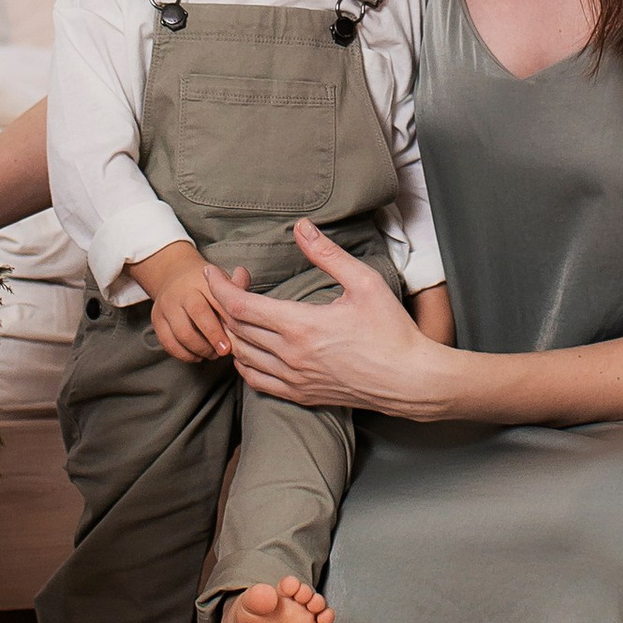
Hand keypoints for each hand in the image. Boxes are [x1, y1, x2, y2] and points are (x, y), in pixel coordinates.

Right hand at [136, 243, 232, 364]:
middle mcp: (181, 292)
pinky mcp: (157, 321)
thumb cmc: (205, 285)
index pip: (216, 299)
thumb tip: (246, 287)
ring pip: (181, 333)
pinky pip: (168, 343)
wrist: (174, 277)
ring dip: (200, 349)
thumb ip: (237, 285)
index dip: (227, 320)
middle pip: (197, 314)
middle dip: (213, 336)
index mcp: (201, 281)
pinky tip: (198, 356)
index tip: (237, 337)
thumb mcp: (223, 280)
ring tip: (213, 354)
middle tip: (224, 351)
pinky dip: (184, 354)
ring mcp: (166, 306)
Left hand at [218, 225, 456, 418]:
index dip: (220, 287)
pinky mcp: (301, 395)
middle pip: (236, 328)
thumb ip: (328, 254)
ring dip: (233, 330)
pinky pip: (256, 381)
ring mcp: (294, 379)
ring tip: (241, 310)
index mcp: (302, 326)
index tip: (212, 272)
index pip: (241, 306)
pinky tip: (250, 347)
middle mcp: (291, 356)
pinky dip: (244, 362)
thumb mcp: (364, 282)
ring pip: (241, 355)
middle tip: (237, 281)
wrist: (410, 380)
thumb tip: (302, 227)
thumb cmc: (392, 331)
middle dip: (226, 300)